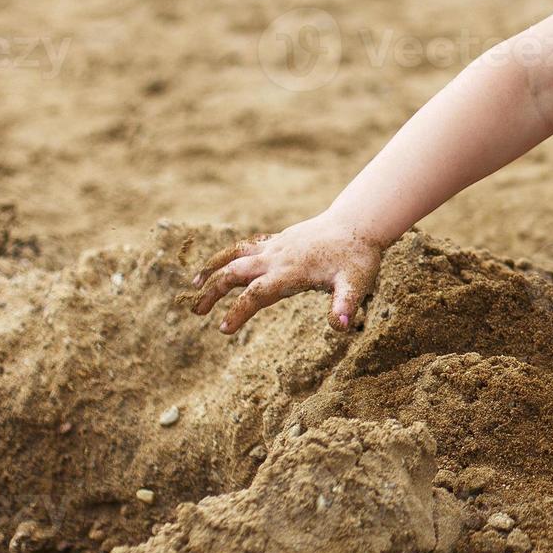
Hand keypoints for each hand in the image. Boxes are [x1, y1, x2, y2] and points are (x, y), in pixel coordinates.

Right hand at [186, 214, 382, 333]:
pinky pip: (247, 247)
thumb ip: (346, 303)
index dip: (239, 311)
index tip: (223, 329)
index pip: (257, 293)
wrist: (359, 223)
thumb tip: (341, 325)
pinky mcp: (279, 240)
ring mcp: (276, 247)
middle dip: (213, 292)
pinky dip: (229, 256)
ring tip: (193, 285)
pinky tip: (221, 266)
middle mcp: (278, 258)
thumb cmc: (358, 257)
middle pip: (236, 273)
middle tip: (196, 312)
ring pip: (235, 255)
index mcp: (292, 272)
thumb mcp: (356, 283)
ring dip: (213, 269)